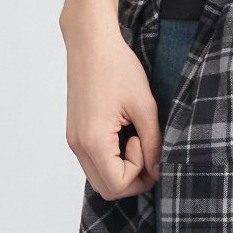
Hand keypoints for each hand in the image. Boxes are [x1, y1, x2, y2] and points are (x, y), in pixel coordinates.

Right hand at [64, 22, 164, 200]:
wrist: (91, 43)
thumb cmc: (117, 67)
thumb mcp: (144, 106)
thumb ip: (153, 142)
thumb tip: (159, 170)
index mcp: (94, 141)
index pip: (118, 185)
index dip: (140, 172)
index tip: (145, 141)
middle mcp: (78, 145)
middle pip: (106, 189)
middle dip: (132, 179)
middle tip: (147, 149)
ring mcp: (74, 140)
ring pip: (99, 177)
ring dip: (121, 169)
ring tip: (136, 139)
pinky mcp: (75, 133)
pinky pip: (93, 161)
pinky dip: (111, 159)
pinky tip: (124, 135)